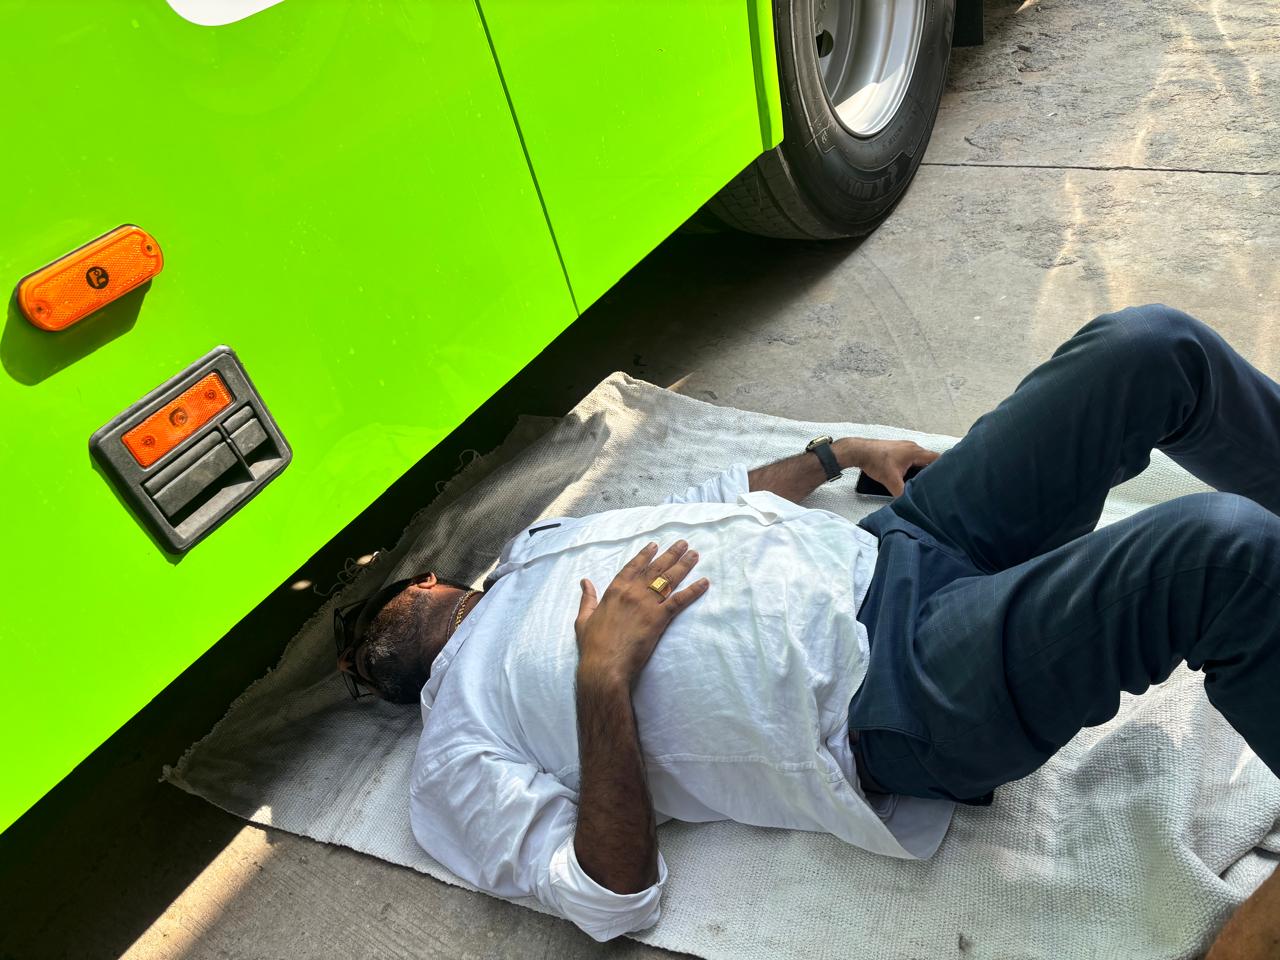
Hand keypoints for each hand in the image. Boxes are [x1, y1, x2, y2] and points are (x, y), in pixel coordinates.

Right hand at [575, 540, 708, 688]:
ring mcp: (646, 604)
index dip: (645, 555)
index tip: (655, 545)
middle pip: (655, 569)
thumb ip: (587, 599)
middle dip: (671, 554)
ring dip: (684, 566)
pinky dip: (693, 590)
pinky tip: (704, 582)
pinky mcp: (659, 619)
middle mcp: (632, 592)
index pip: (633, 567)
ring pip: (669, 580)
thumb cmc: (593, 645)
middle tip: (683, 544)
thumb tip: (585, 581)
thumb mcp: (583, 619)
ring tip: (694, 555)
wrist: (605, 664)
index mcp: (614, 591)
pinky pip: (679, 600)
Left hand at [857, 438, 940, 496]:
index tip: (947, 477)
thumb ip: (902, 492)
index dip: (943, 468)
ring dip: (921, 468)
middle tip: (935, 482)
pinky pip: (911, 457)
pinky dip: (912, 465)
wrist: (859, 451)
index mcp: (915, 452)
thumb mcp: (890, 480)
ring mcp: (904, 447)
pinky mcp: (897, 450)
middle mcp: (912, 447)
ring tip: (923, 480)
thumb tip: (909, 502)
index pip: (937, 458)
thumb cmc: (875, 461)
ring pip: (919, 458)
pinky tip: (908, 474)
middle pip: (929, 459)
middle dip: (931, 470)